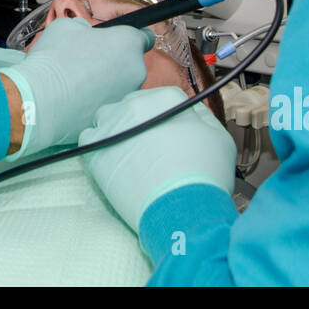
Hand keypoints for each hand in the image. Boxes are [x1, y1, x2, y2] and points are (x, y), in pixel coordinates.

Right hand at [2, 17, 147, 158]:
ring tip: (78, 78)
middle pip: (130, 61)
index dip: (131, 35)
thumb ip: (86, 28)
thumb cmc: (54, 60)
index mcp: (128, 43)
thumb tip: (87, 35)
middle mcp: (135, 70)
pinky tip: (77, 95)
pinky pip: (108, 100)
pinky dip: (97, 98)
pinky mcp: (113, 114)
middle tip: (88, 58)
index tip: (118, 38)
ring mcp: (126, 95)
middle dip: (114, 59)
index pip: (145, 36)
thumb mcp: (67, 27)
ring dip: (105, 79)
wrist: (39, 100)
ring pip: (120, 82)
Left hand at [81, 86, 236, 231]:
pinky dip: (98, 144)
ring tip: (129, 150)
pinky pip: (89, 138)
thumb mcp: (219, 137)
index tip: (167, 131)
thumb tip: (191, 114)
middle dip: (140, 121)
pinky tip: (111, 158)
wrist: (182, 210)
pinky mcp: (96, 151)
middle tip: (150, 144)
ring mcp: (112, 127)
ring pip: (107, 117)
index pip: (161, 98)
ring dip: (116, 128)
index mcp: (165, 98)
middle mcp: (134, 105)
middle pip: (133, 105)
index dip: (165, 117)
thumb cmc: (203, 177)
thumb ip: (202, 117)